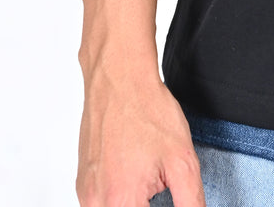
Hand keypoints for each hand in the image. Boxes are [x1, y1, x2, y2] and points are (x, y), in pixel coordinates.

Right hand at [76, 72, 205, 206]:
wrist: (119, 79)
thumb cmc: (148, 112)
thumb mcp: (183, 161)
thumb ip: (190, 202)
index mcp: (121, 202)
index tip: (167, 194)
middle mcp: (96, 203)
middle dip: (148, 204)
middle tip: (160, 183)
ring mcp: (86, 194)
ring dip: (133, 202)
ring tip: (148, 174)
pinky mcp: (83, 183)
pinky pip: (102, 203)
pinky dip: (120, 197)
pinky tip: (134, 173)